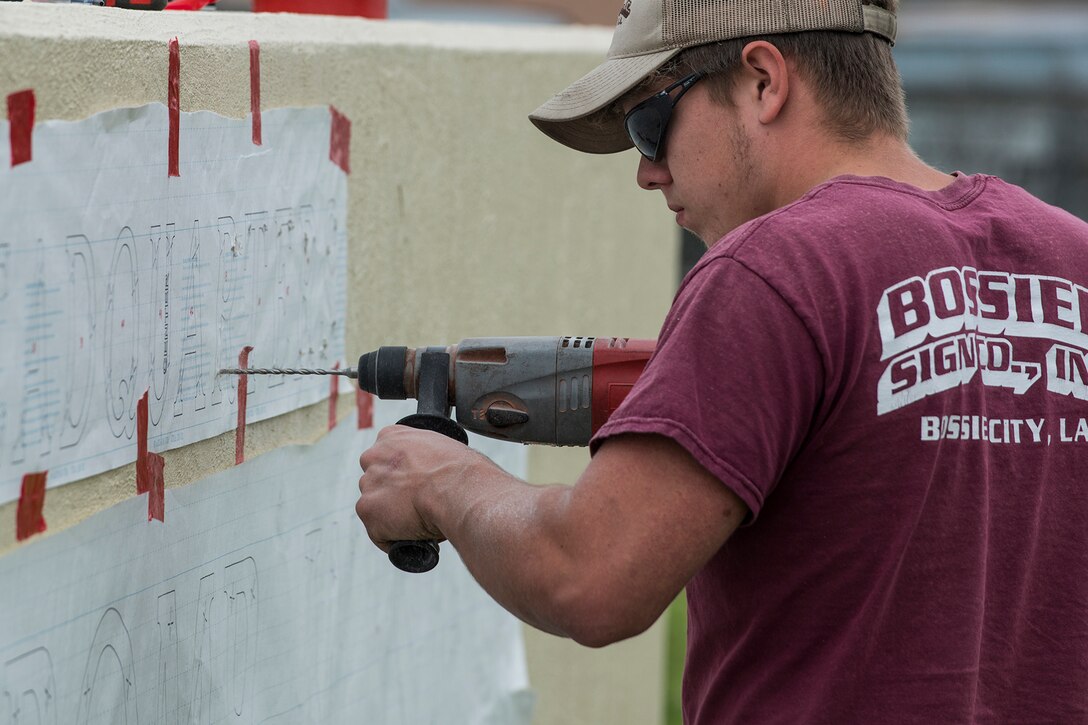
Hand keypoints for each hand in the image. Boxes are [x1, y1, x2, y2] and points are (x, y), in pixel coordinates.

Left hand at [356, 424, 485, 551]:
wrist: (459, 491)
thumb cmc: (460, 472)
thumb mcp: (442, 448)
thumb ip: (424, 455)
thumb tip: (429, 472)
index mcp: (391, 437)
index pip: (386, 457)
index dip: (402, 474)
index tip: (414, 484)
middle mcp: (374, 456)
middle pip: (376, 481)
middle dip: (391, 494)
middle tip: (415, 504)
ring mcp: (368, 484)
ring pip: (376, 507)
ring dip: (391, 516)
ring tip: (419, 520)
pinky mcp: (367, 510)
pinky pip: (378, 532)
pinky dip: (393, 538)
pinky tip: (414, 534)